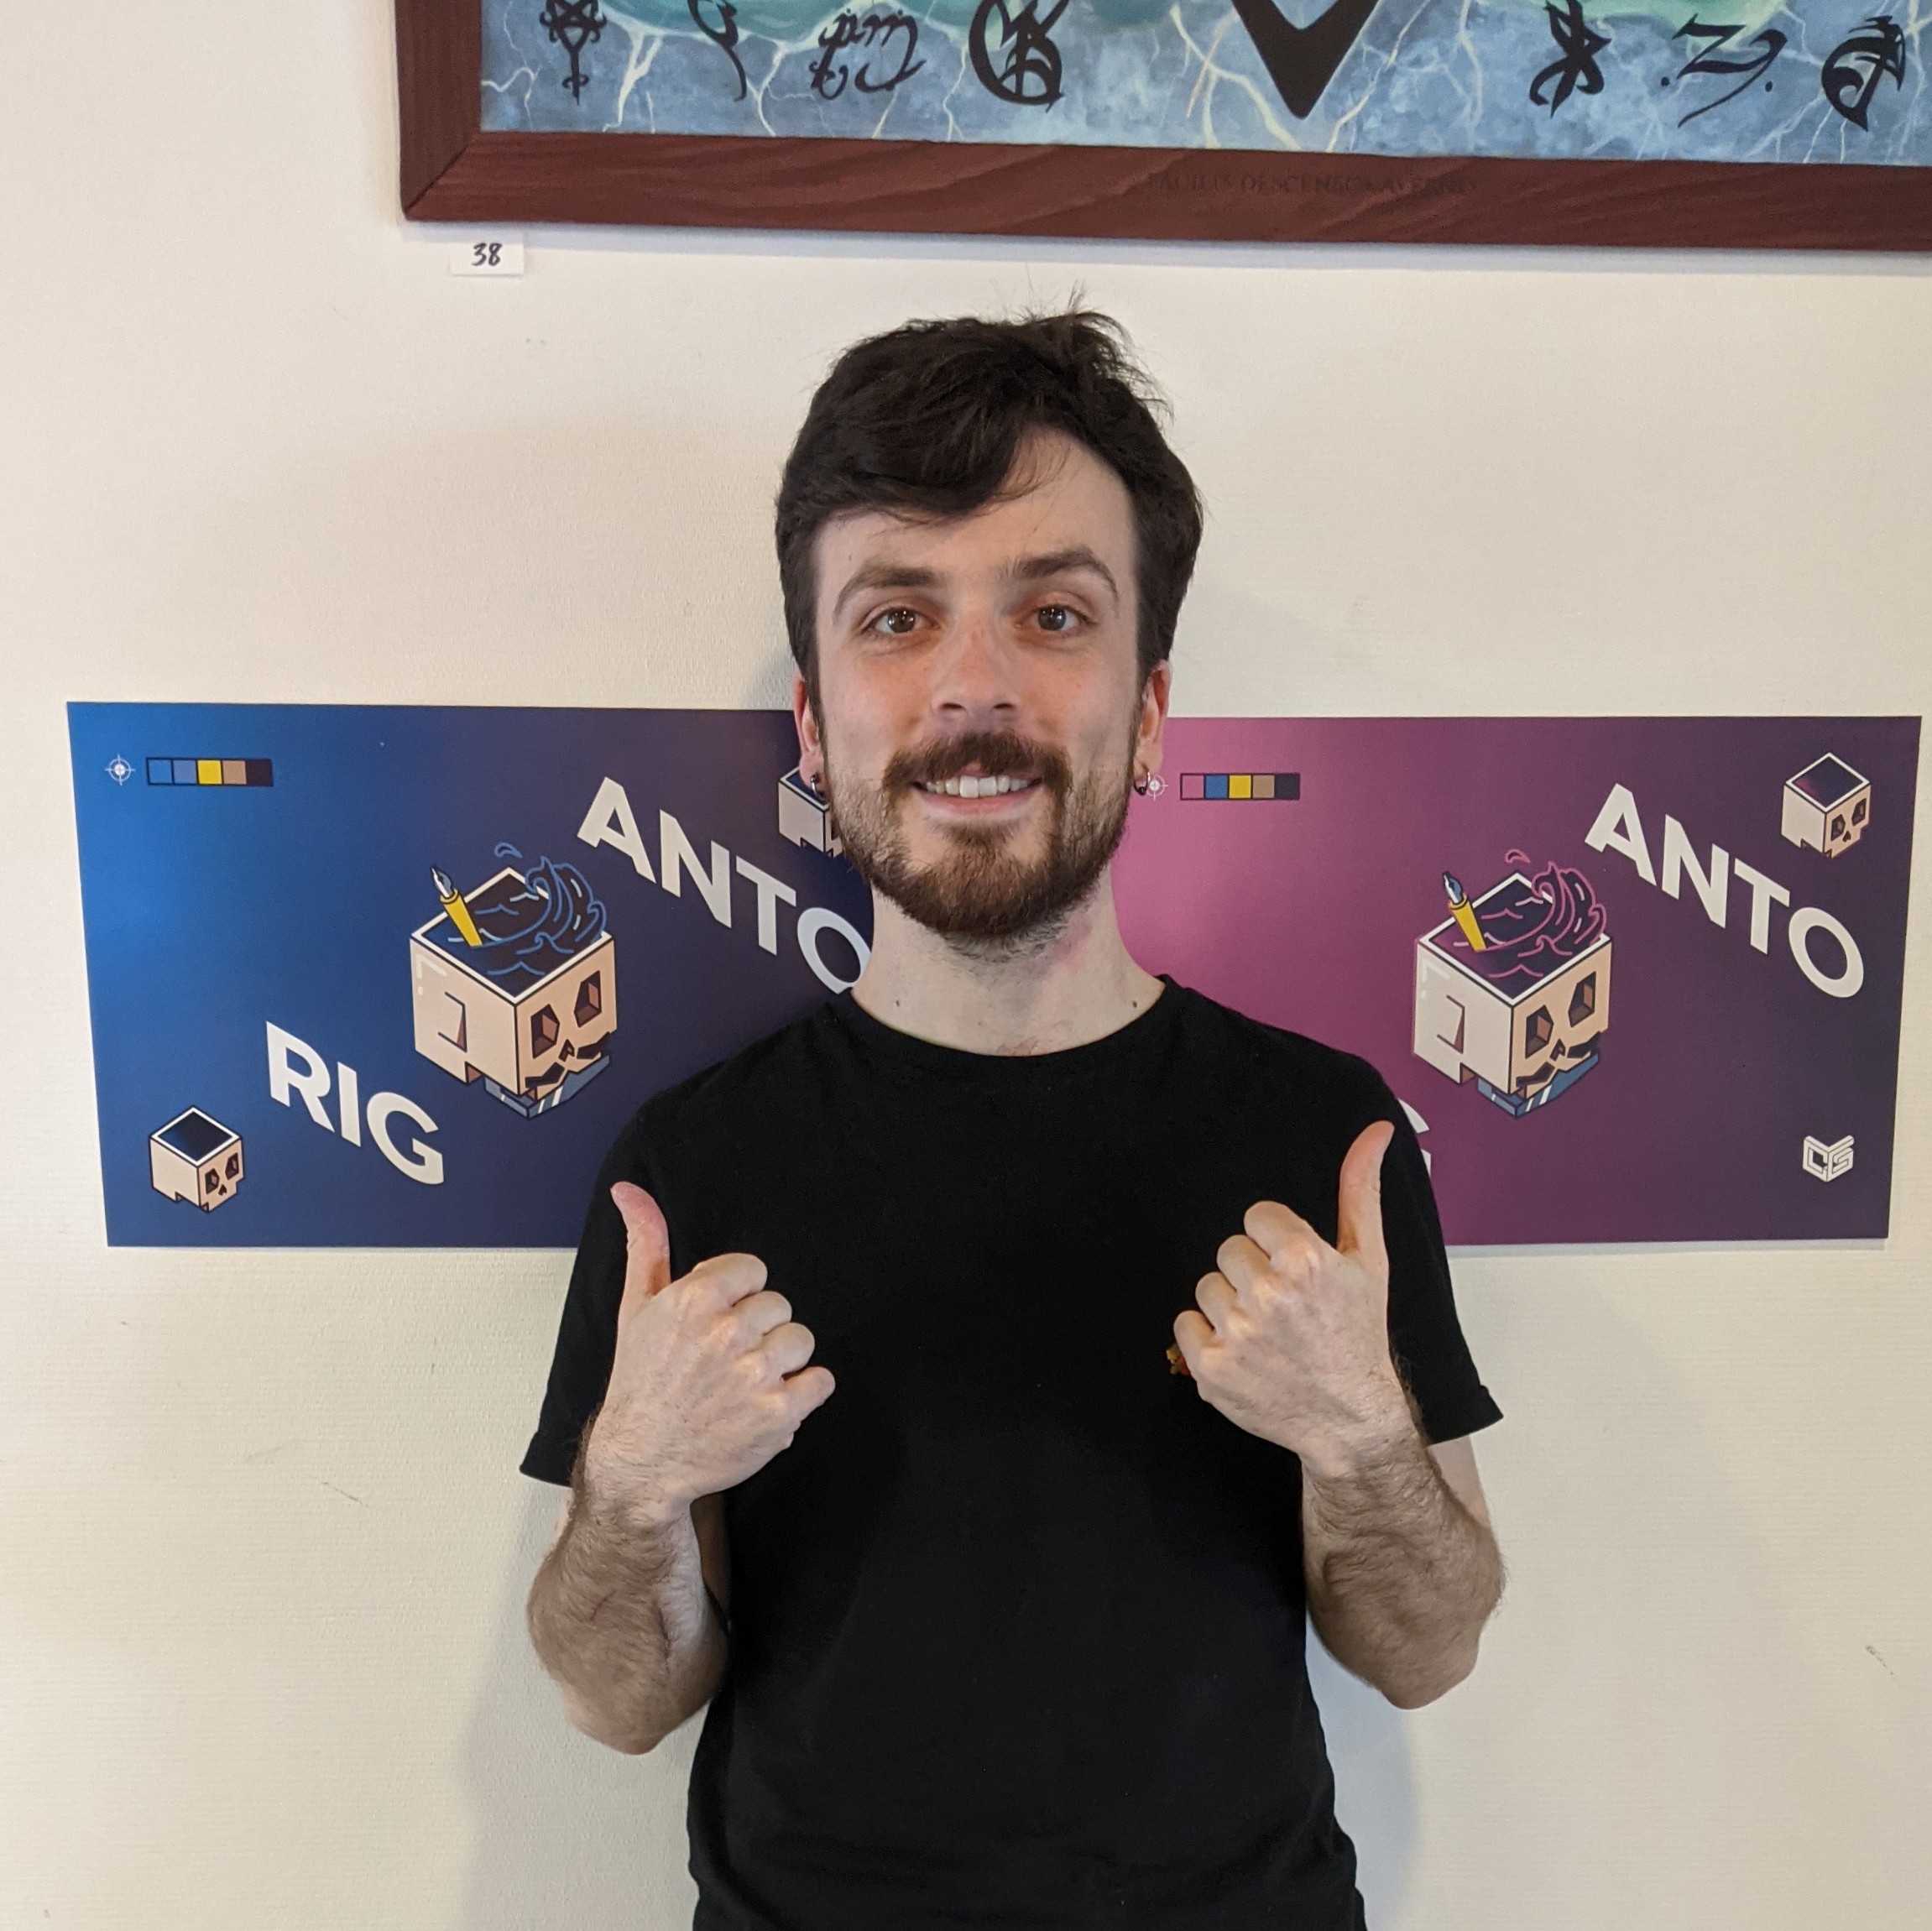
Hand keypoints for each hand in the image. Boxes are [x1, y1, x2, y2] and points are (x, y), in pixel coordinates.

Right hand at [582, 1182, 834, 1526]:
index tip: (716, 1324)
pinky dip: (802, 1394)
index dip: (737, 1298)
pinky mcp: (777, 1415)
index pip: (754, 1271)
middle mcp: (726, 1333)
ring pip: (801, 1341)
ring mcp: (754, 1375)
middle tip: (725, 1360)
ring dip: (781, 1363)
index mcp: (694, 1299)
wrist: (642, 1461)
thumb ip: (646, 1242)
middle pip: (780, 1306)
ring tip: (745, 1383)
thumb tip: (629, 1189)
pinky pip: (821, 1381)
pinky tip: (767, 1403)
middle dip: (758, 1331)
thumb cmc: (641, 1381)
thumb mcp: (636, 1307)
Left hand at [1172, 1121, 1413, 1480]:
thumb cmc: (1359, 1334)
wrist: (1350, 1418)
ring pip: (1207, 1285)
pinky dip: (1207, 1337)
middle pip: (1229, 1250)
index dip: (1276, 1243)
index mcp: (1304, 1259)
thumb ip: (1360, 1189)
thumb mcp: (1368, 1260)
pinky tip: (1244, 1352)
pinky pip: (1185, 1323)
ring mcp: (1236, 1333)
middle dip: (1253, 1272)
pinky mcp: (1210, 1367)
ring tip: (1266, 1332)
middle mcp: (1267, 1293)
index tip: (1296, 1272)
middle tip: (1284, 1306)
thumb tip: (1375, 1129)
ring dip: (1230, 1304)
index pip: (1256, 1217)